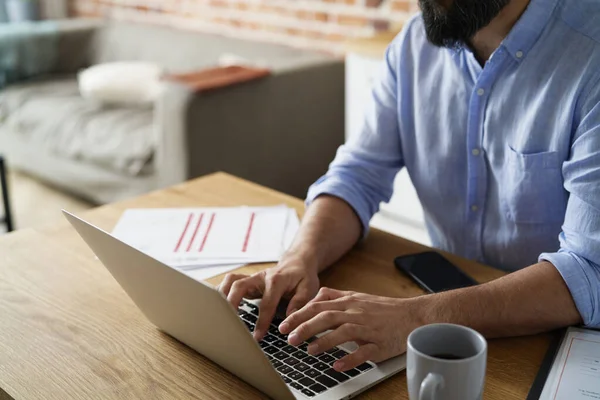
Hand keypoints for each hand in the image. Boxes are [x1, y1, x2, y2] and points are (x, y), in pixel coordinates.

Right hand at [218, 253, 319, 340]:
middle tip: (227, 322)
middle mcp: (261, 277)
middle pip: (240, 286)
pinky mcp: (247, 281)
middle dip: (232, 303)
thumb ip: (299, 303)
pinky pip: (230, 283)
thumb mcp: (308, 288)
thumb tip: (288, 319)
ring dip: (222, 295)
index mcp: (277, 280)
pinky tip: (217, 306)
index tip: (257, 337)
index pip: (267, 302)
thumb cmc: (303, 277)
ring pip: (231, 281)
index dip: (262, 321)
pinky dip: (221, 292)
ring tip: (216, 313)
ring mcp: (252, 278)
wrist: (297, 262)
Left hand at [278, 287, 419, 371]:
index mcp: (349, 302)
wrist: (413, 315)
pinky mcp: (381, 343)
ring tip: (310, 351)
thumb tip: (314, 297)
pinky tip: (338, 366)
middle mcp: (357, 312)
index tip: (284, 325)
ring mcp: (369, 328)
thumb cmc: (384, 309)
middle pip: (327, 316)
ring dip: (325, 341)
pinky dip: (351, 358)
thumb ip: (335, 296)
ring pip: (344, 331)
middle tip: (289, 339)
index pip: (318, 306)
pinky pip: (365, 351)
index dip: (299, 315)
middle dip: (306, 327)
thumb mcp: (357, 297)